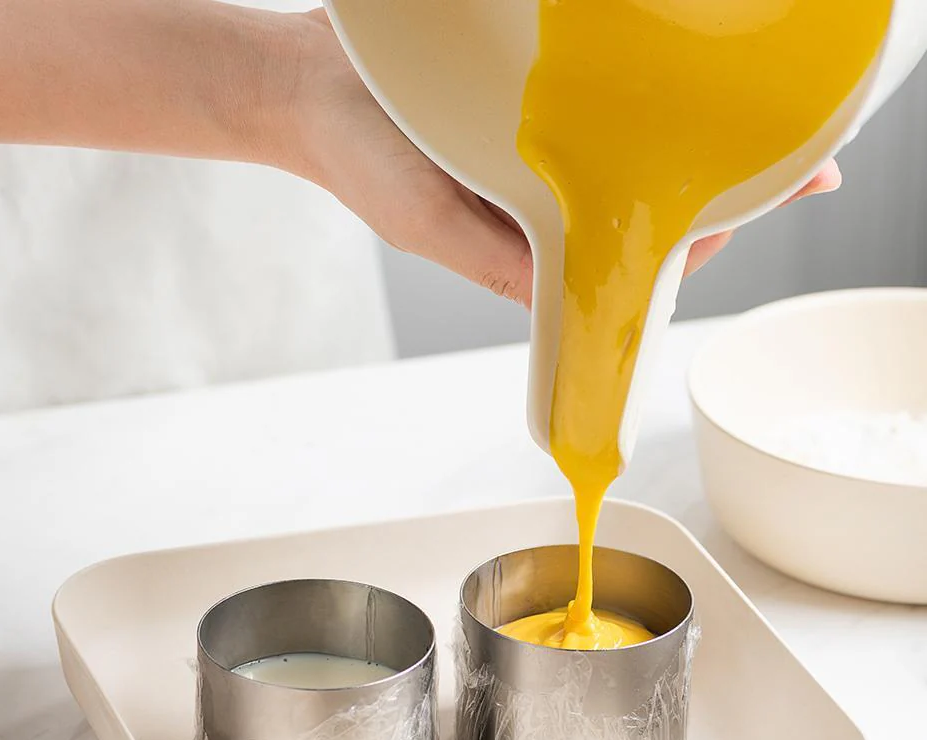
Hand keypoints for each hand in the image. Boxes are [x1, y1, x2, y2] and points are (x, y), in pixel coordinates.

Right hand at [290, 11, 840, 307]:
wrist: (312, 87)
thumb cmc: (361, 161)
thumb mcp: (429, 225)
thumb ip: (503, 267)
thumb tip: (580, 298)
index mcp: (524, 250)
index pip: (619, 265)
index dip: (679, 249)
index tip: (731, 219)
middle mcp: (541, 207)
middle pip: (637, 213)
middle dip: (705, 195)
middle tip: (781, 169)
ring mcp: (537, 160)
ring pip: (624, 166)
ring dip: (678, 151)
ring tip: (743, 130)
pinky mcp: (527, 116)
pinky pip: (594, 117)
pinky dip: (634, 110)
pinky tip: (669, 94)